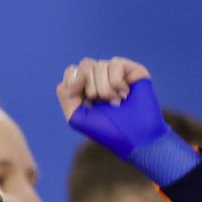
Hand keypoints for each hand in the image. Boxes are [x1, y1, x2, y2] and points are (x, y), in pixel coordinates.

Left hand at [58, 56, 199, 185]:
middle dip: (92, 89)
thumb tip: (79, 71)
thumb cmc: (109, 131)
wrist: (136, 138)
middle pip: (85, 66)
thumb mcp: (77, 117)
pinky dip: (117, 83)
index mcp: (85, 87)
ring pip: (99, 65)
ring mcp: (116, 72)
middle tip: (106, 105)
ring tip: (118, 103)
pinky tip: (126, 94)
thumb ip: (65, 93)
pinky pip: (115, 63)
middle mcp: (101, 77)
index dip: (75, 85)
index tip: (87, 104)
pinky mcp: (131, 69)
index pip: (72, 71)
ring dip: (106, 90)